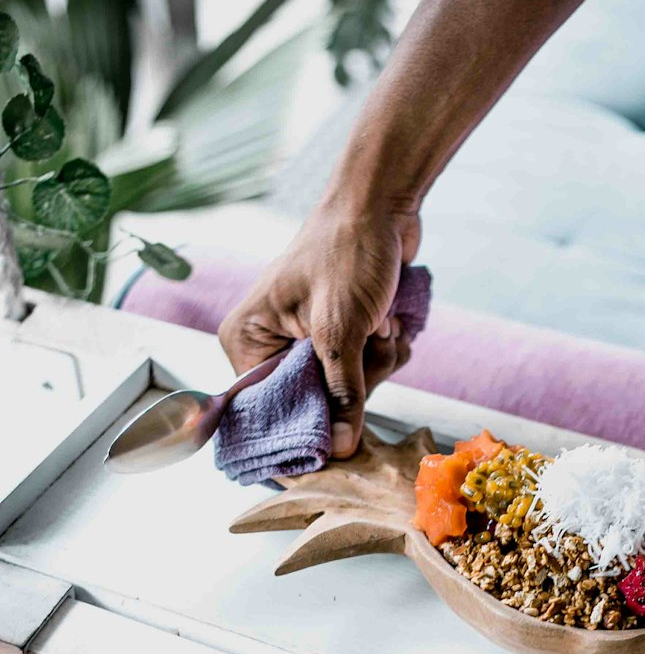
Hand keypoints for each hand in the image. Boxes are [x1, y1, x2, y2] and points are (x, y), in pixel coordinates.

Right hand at [218, 199, 420, 457]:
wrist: (381, 205)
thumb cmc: (347, 251)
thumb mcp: (340, 330)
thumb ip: (341, 393)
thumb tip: (342, 448)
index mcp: (246, 341)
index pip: (265, 408)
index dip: (304, 423)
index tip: (338, 433)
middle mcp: (270, 344)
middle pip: (313, 403)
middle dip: (353, 379)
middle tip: (369, 341)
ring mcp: (308, 341)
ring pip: (346, 389)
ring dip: (376, 362)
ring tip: (381, 323)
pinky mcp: (340, 337)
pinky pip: (365, 370)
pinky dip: (384, 350)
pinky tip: (389, 321)